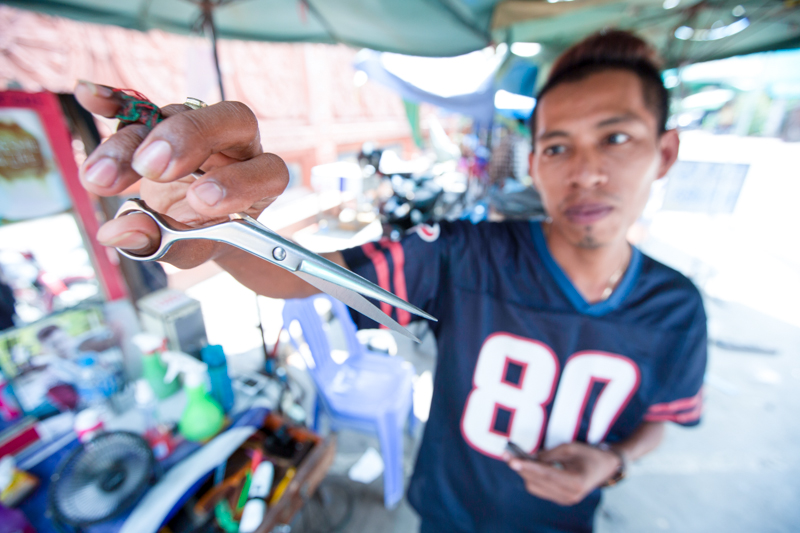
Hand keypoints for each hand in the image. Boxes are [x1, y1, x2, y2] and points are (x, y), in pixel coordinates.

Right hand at [74, 81, 288, 267]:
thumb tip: (116, 233)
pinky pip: (141, 104)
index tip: (200, 201)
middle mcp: (238, 145)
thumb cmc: (203, 236)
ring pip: (175, 116)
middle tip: (151, 170)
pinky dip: (114, 100)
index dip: (238, 183)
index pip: (267, 170)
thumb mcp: (190, 249)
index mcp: (262, 181)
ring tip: (102, 179)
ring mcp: (200, 127)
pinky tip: (89, 96)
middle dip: (189, 140)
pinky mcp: (163, 121)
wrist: (195, 225)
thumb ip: (162, 243)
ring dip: (134, 142)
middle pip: (232, 121)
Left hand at [503, 442, 621, 505]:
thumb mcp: (570, 448)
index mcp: (576, 482)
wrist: (605, 467)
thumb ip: (549, 455)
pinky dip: (531, 477)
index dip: (528, 466)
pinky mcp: (560, 500)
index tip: (512, 460)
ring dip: (524, 473)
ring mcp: (565, 500)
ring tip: (514, 457)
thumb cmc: (588, 454)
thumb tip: (529, 458)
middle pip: (537, 482)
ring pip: (535, 487)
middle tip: (507, 454)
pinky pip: (539, 489)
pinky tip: (526, 465)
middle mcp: (570, 495)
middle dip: (521, 468)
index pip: (546, 474)